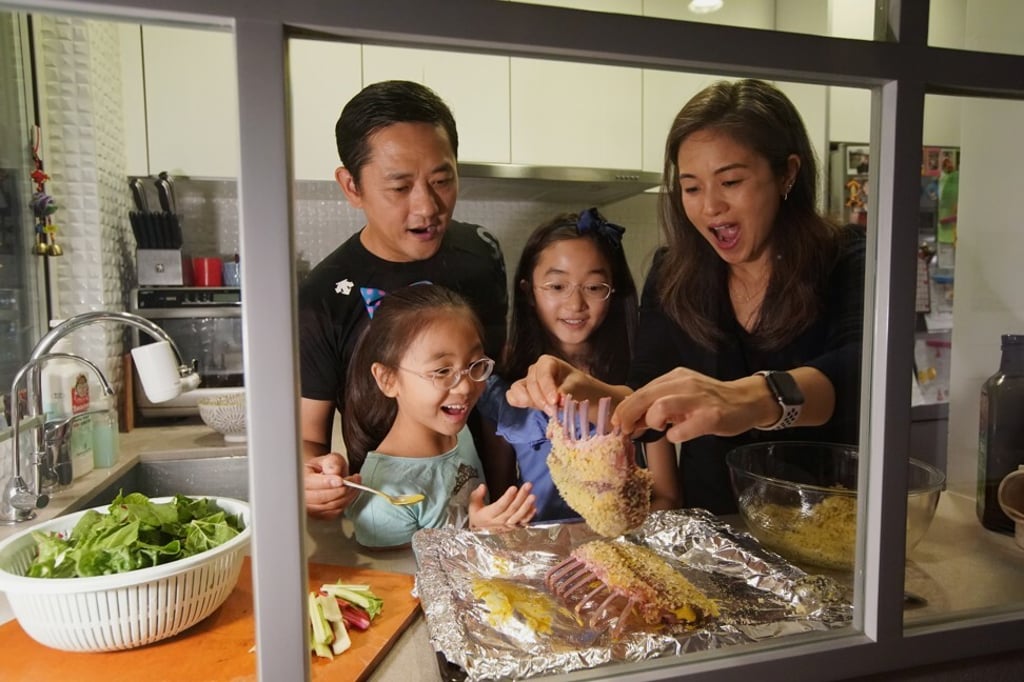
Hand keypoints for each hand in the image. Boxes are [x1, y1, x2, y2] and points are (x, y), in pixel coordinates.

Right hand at [304, 452, 361, 518]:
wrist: (323, 476)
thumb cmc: (324, 467)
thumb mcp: (330, 459)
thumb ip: (332, 463)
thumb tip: (334, 473)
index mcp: (301, 478)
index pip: (311, 483)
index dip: (327, 483)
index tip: (341, 480)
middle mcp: (302, 495)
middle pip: (321, 498)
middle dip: (340, 489)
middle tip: (353, 480)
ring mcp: (310, 508)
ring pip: (330, 506)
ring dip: (347, 496)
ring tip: (355, 484)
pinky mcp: (319, 515)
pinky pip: (334, 513)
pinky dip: (346, 503)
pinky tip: (350, 493)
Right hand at [468, 482, 535, 529]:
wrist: (479, 535)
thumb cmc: (477, 518)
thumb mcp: (472, 507)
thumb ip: (476, 496)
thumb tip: (482, 486)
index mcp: (488, 516)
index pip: (499, 506)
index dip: (507, 497)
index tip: (514, 488)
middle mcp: (499, 522)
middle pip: (512, 509)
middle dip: (521, 497)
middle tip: (528, 485)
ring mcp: (507, 526)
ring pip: (518, 516)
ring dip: (527, 506)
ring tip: (533, 496)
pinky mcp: (513, 528)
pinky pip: (522, 523)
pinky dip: (529, 516)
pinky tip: (534, 507)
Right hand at [505, 354, 594, 414]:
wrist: (580, 396)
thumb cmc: (579, 387)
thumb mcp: (577, 387)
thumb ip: (567, 391)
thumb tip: (559, 399)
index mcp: (547, 362)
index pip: (543, 374)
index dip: (547, 388)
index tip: (555, 402)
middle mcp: (535, 370)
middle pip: (531, 384)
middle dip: (541, 399)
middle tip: (554, 412)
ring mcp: (527, 382)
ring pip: (518, 389)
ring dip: (529, 401)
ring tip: (545, 410)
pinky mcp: (524, 394)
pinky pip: (512, 396)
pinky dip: (516, 401)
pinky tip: (527, 407)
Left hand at [613, 368, 768, 442]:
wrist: (746, 401)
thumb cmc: (711, 401)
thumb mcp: (682, 397)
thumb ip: (658, 406)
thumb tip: (631, 422)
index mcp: (674, 378)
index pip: (642, 390)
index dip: (625, 408)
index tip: (617, 423)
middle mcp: (684, 384)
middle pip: (646, 396)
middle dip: (629, 414)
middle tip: (625, 430)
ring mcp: (698, 399)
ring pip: (661, 406)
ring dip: (652, 421)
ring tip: (658, 428)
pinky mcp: (711, 416)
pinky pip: (684, 429)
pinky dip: (674, 436)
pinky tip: (677, 436)